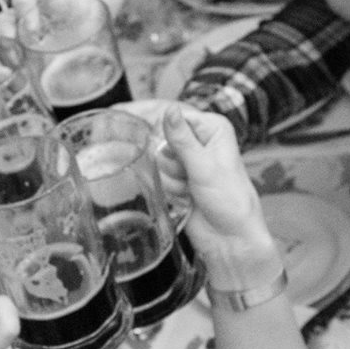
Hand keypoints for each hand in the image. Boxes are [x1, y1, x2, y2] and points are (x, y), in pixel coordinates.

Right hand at [161, 105, 275, 272]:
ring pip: (159, 160)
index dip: (148, 115)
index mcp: (213, 129)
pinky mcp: (180, 180)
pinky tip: (188, 198)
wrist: (230, 239)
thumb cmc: (230, 202)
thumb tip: (169, 109)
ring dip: (172, 178)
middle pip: (162, 139)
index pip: (174, 114)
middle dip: (170, 161)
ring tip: (192, 190)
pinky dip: (170, 189)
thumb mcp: (204, 167)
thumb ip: (182, 139)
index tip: (119, 112)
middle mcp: (201, 141)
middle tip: (187, 175)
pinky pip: (160, 177)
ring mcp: (189, 162)